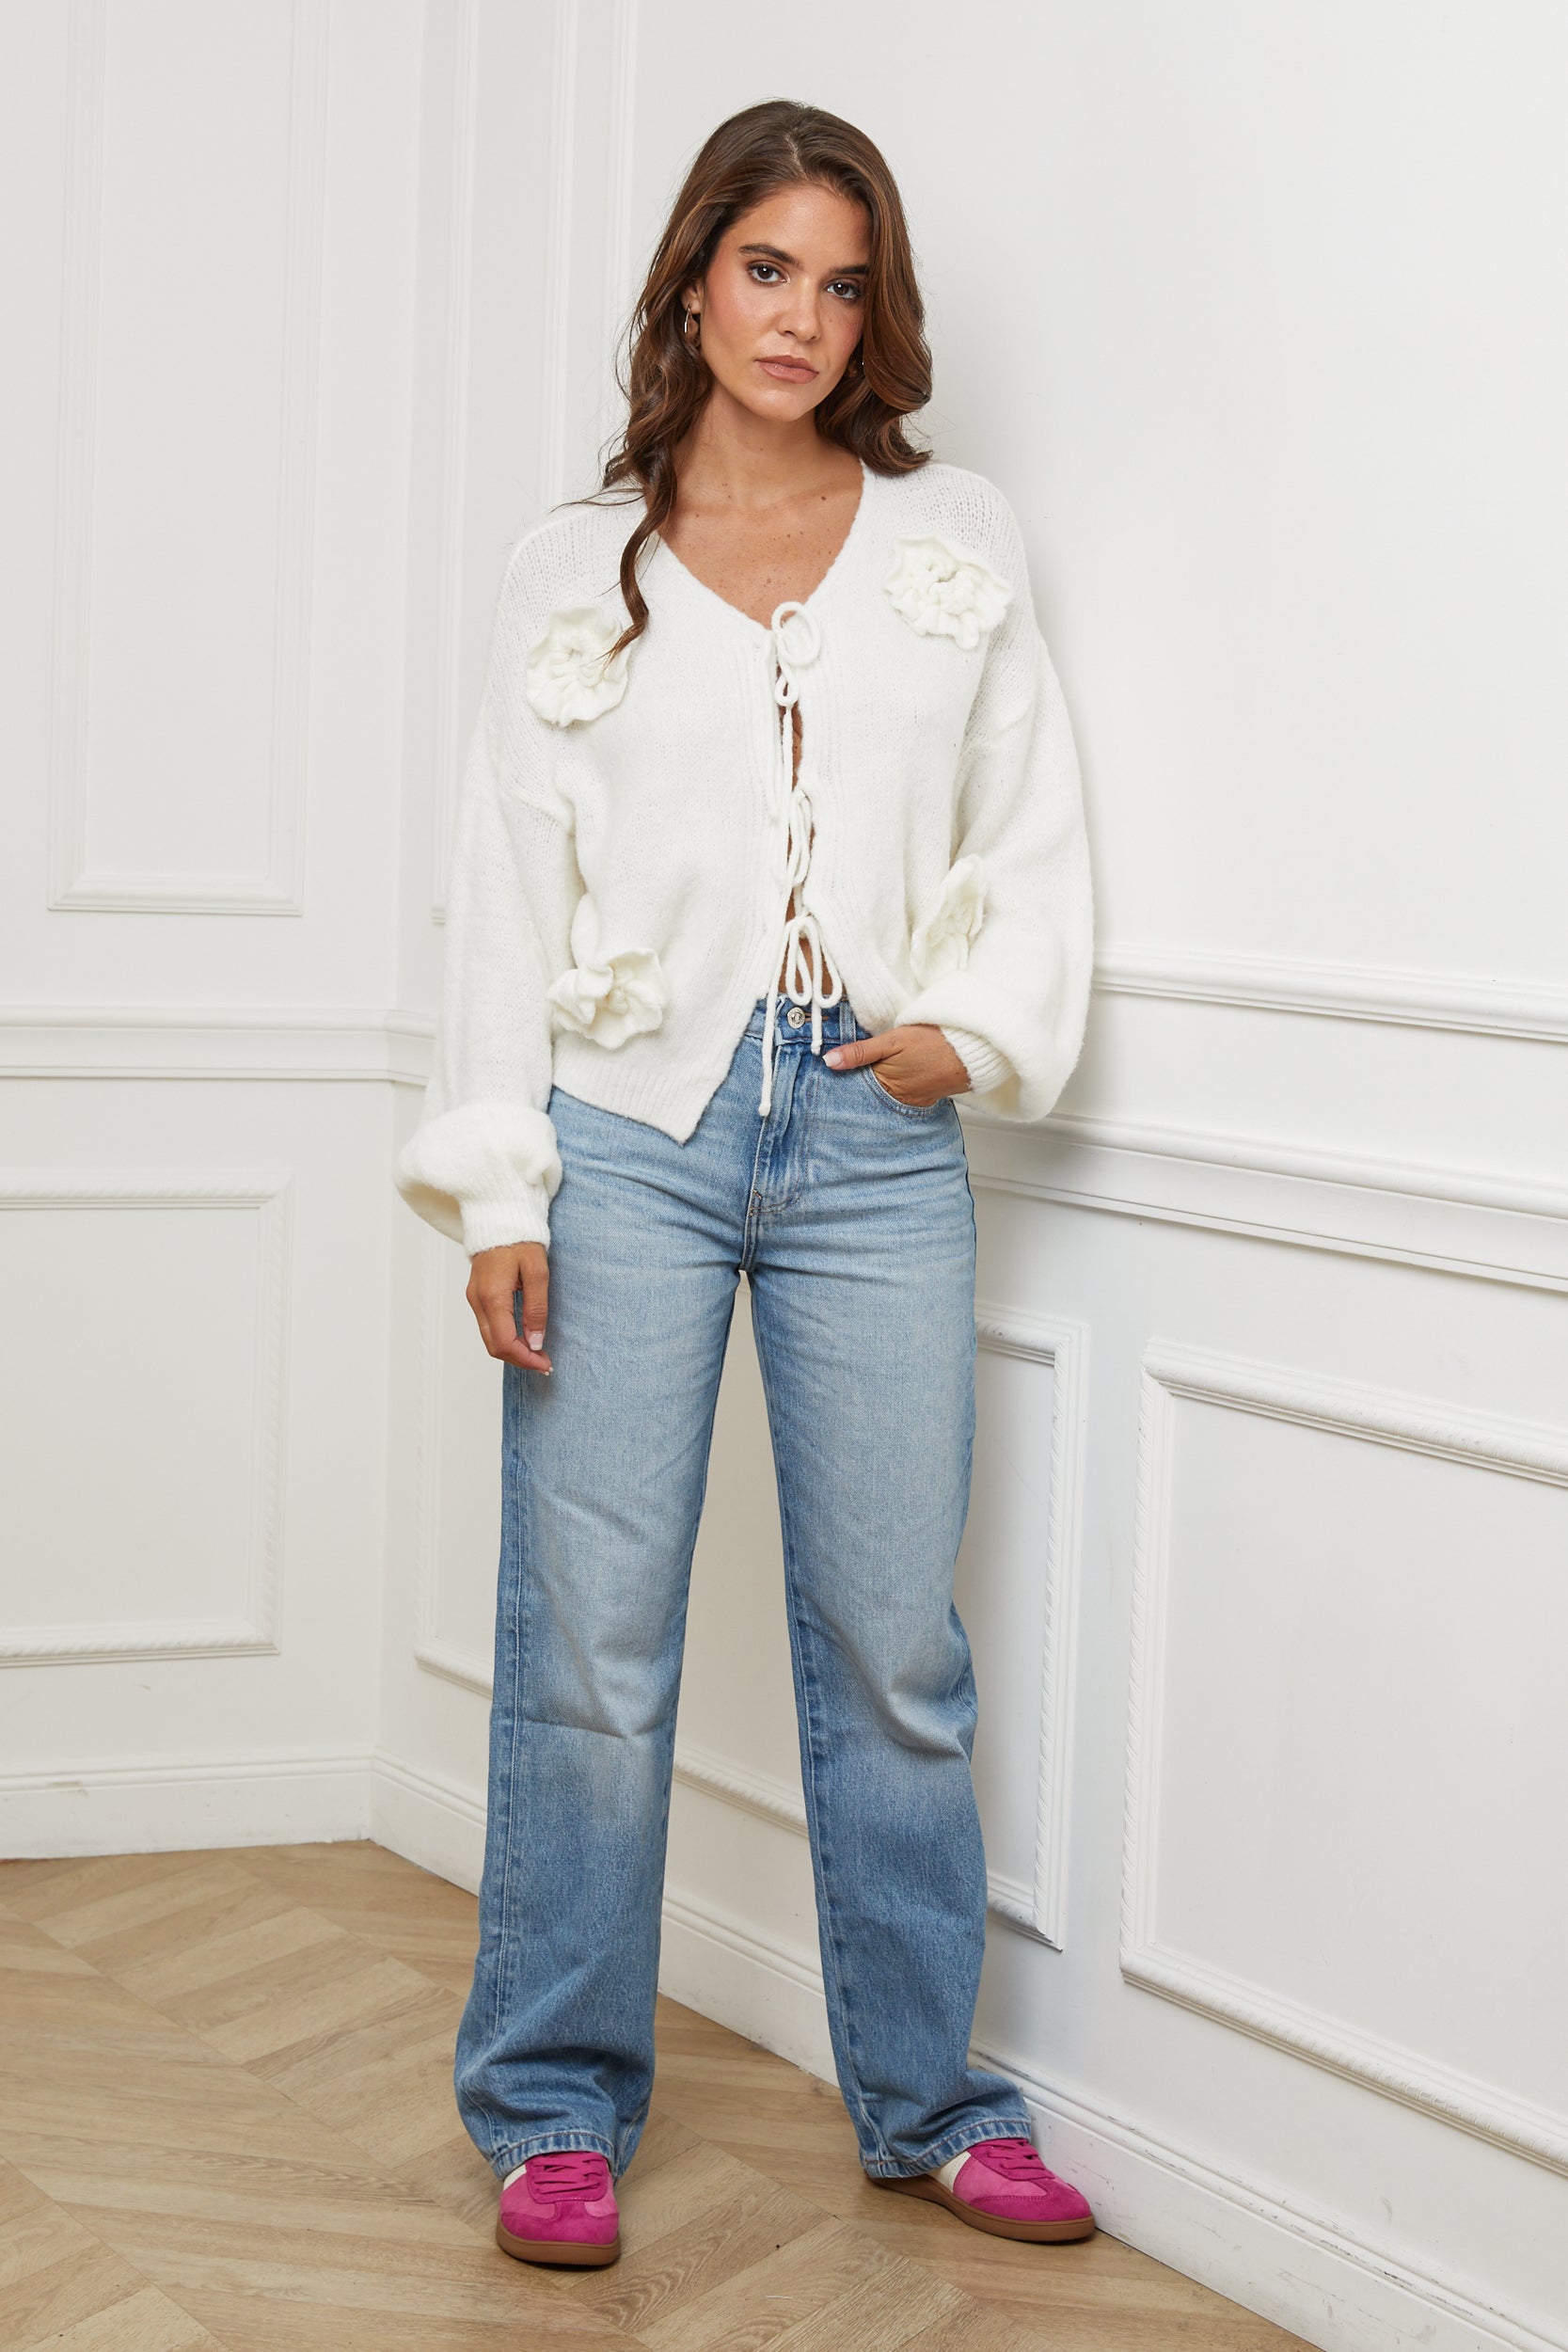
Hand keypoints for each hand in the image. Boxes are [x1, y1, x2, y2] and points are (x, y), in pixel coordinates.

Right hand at [467, 1241, 551, 1373]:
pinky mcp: (477, 1295)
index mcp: (493, 1296)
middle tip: (543, 1362)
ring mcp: (474, 1298)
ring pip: (490, 1338)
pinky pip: (488, 1326)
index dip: (525, 1359)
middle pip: (494, 1346)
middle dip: (519, 1359)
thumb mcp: (537, 1272)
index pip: (505, 1343)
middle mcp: (478, 1301)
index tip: (545, 1363)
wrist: (499, 1216)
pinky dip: (505, 1337)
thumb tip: (535, 1342)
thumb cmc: (521, 1240)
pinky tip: (523, 1336)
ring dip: (512, 1350)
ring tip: (537, 1351)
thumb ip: (536, 1309)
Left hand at [822, 1022, 969, 1106]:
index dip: (840, 1079)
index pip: (851, 1087)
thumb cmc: (933, 1042)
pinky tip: (888, 1079)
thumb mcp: (892, 1041)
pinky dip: (890, 1090)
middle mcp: (895, 1100)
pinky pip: (898, 1098)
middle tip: (839, 1076)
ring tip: (866, 1075)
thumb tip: (829, 1061)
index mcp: (883, 1085)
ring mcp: (909, 1102)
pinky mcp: (921, 1100)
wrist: (971, 1051)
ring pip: (881, 1098)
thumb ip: (860, 1052)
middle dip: (853, 1087)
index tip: (824, 1072)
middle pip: (865, 1096)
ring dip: (871, 1089)